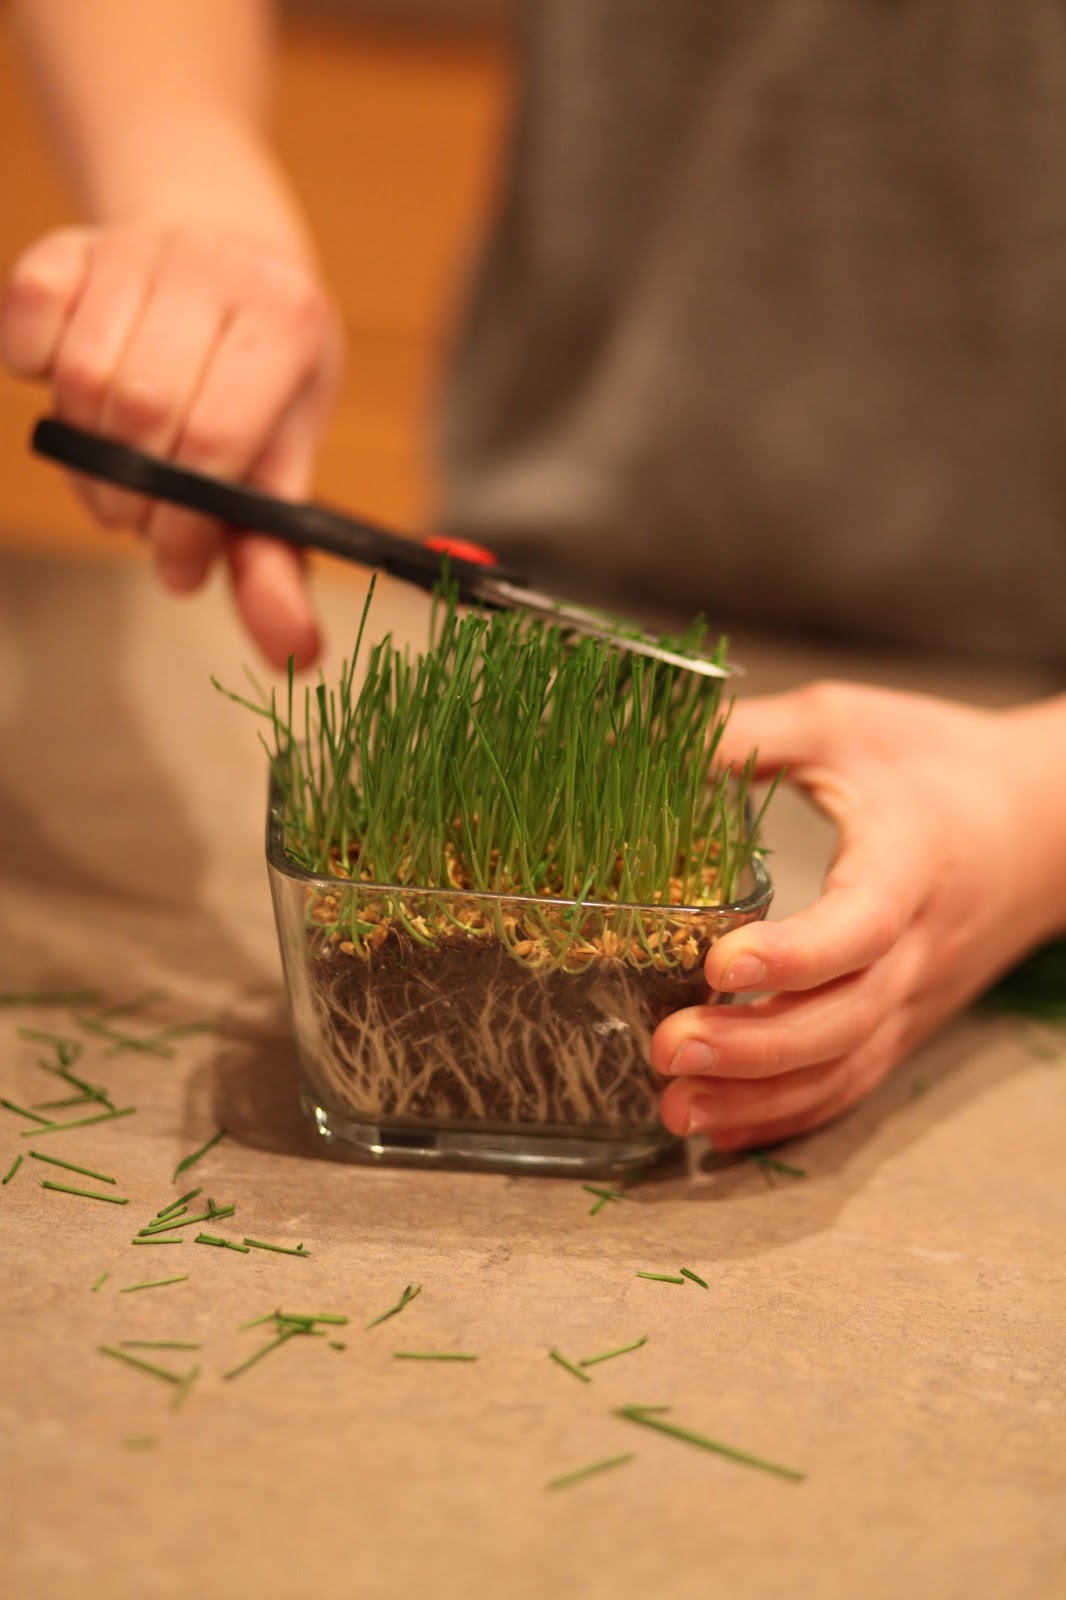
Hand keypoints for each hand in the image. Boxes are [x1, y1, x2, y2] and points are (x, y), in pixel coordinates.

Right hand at [0, 224, 342, 667]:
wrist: (228, 269)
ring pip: (80, 375)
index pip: (216, 440)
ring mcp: (141, 249)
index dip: (185, 521)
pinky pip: (26, 316)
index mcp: (287, 320)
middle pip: (140, 411)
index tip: (178, 562)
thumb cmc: (258, 390)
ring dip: (85, 451)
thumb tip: (293, 653)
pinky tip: (72, 388)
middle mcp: (217, 269)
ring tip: (116, 466)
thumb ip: (275, 563)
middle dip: (134, 495)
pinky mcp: (70, 245)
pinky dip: (34, 368)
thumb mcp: (280, 470)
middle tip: (144, 517)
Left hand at [651, 682, 1065, 1150]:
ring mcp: (914, 998)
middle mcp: (917, 949)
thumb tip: (646, 739)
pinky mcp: (904, 1024)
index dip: (792, 955)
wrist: (1043, 822)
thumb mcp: (845, 722)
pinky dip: (788, 1115)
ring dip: (760, 1098)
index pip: (860, 927)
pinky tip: (722, 1128)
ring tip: (676, 1106)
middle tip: (667, 1049)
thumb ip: (753, 734)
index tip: (718, 963)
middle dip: (753, 1047)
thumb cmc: (935, 763)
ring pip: (844, 1068)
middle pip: (844, 1020)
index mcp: (909, 867)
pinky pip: (850, 1083)